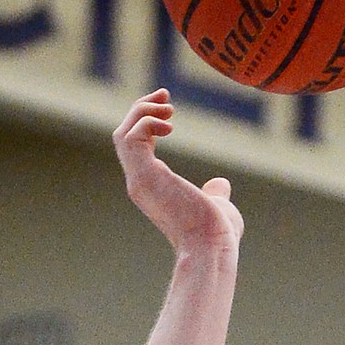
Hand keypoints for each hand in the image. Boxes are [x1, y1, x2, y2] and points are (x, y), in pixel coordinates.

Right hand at [112, 90, 243, 253]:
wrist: (212, 248)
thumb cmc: (217, 234)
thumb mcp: (218, 207)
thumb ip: (215, 194)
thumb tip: (220, 185)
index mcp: (153, 188)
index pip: (137, 149)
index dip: (148, 123)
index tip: (168, 107)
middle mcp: (140, 184)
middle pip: (124, 137)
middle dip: (141, 110)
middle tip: (165, 96)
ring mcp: (140, 181)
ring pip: (123, 134)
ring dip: (142, 112)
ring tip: (168, 105)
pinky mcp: (144, 177)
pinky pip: (131, 137)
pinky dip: (146, 122)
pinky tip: (170, 123)